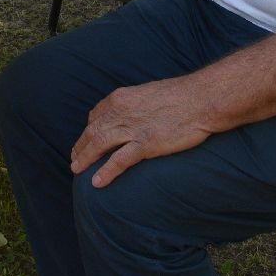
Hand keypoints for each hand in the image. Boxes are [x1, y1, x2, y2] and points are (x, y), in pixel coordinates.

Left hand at [69, 78, 212, 186]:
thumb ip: (135, 104)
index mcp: (121, 98)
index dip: (88, 130)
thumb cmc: (181, 95)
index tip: (85, 140)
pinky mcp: (146, 144)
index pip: (96, 115)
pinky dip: (106, 172)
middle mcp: (121, 111)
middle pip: (93, 131)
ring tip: (77, 171)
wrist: (201, 99)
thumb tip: (132, 113)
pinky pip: (119, 160)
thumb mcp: (149, 93)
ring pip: (99, 145)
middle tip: (75, 160)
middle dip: (81, 147)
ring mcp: (132, 128)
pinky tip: (97, 182)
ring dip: (85, 159)